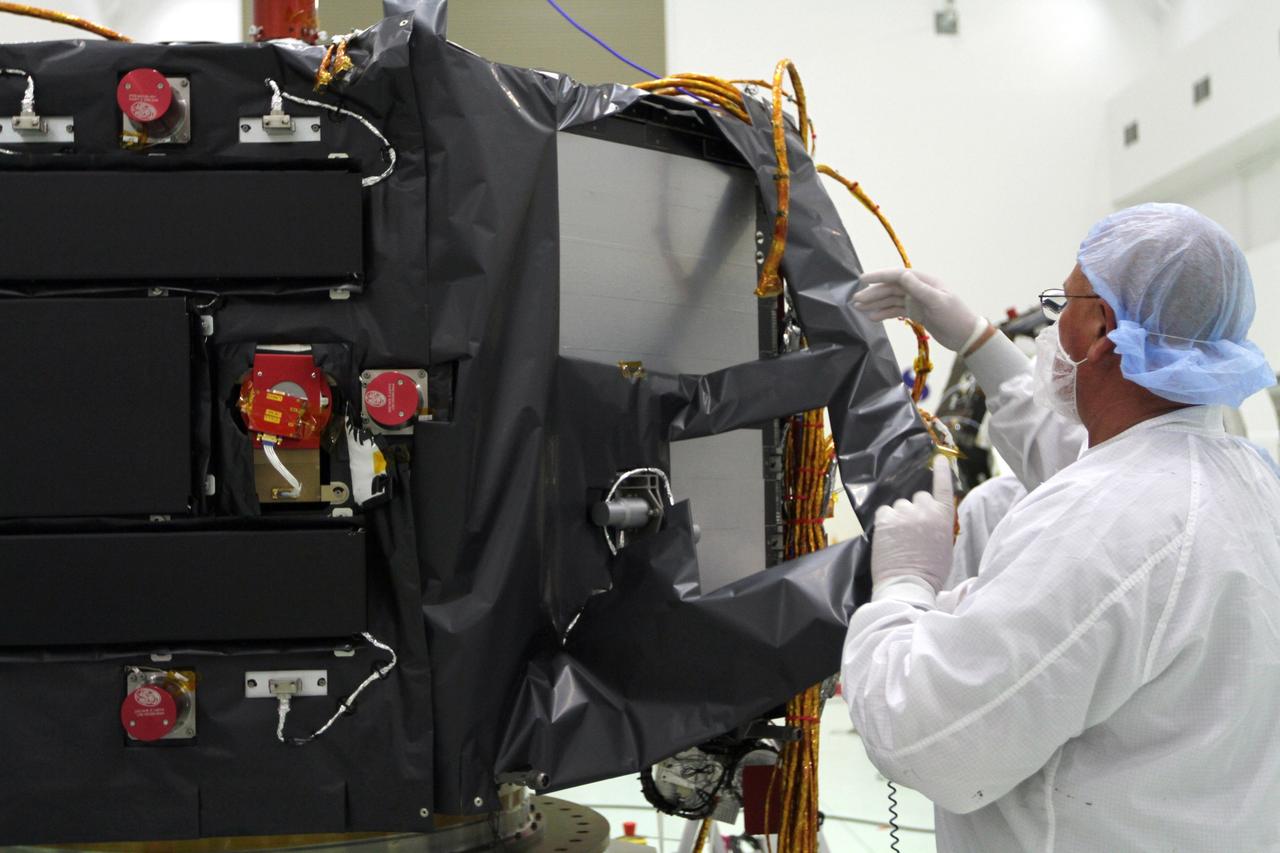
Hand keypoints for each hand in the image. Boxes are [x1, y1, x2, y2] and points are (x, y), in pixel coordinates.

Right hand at [853, 268, 987, 353]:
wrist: (966, 336)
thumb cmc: (955, 316)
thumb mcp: (937, 301)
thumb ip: (918, 288)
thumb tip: (901, 274)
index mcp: (925, 281)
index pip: (897, 275)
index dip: (879, 276)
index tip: (862, 280)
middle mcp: (919, 289)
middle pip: (891, 288)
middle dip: (873, 294)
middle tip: (855, 300)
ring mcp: (917, 301)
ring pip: (891, 300)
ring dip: (875, 304)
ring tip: (859, 309)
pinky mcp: (916, 313)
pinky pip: (896, 311)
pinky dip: (884, 314)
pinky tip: (872, 317)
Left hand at [870, 460, 954, 593]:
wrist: (908, 584)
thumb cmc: (930, 571)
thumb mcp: (945, 545)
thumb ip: (939, 525)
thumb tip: (931, 517)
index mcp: (944, 518)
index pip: (944, 487)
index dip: (942, 471)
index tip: (939, 458)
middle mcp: (925, 510)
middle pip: (918, 496)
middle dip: (915, 508)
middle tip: (912, 529)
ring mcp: (904, 514)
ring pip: (900, 505)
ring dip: (899, 516)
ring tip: (899, 538)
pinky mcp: (885, 519)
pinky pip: (884, 512)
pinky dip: (885, 521)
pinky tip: (887, 537)